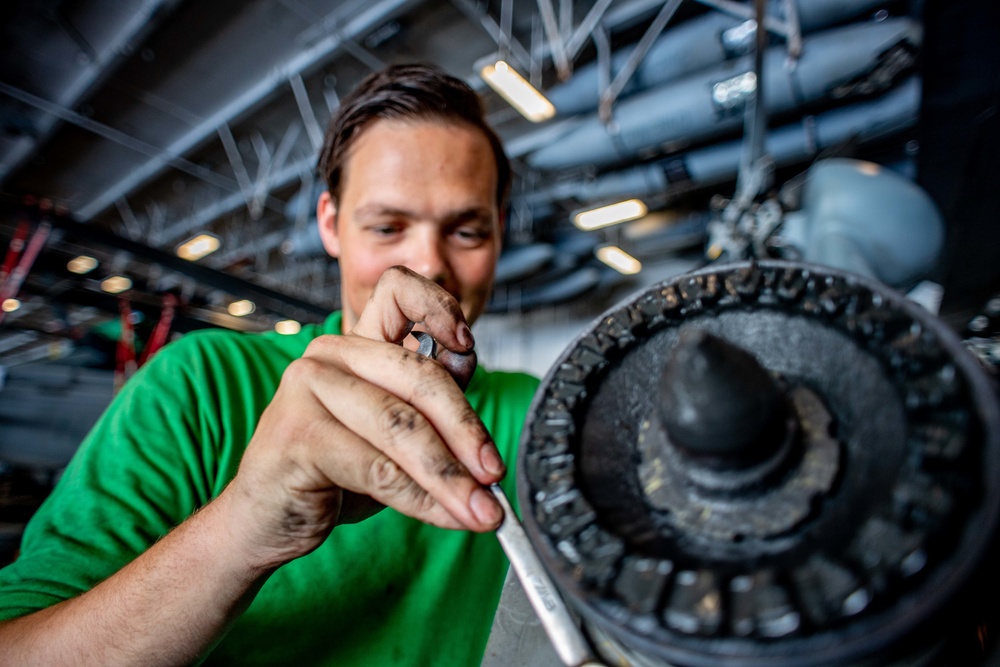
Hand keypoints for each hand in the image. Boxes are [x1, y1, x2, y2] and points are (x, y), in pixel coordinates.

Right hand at [222, 266, 506, 567]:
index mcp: (357, 345)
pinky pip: (379, 470)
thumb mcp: (391, 438)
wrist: (264, 518)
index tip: (466, 344)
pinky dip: (421, 499)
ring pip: (402, 428)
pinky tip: (445, 516)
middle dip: (466, 429)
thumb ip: (429, 413)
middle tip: (494, 471)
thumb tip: (481, 423)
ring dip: (450, 476)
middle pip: (419, 376)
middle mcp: (330, 356)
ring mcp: (309, 390)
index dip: (439, 306)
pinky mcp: (298, 436)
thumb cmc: (330, 473)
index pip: (398, 291)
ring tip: (481, 510)